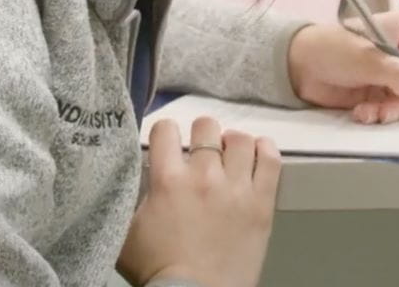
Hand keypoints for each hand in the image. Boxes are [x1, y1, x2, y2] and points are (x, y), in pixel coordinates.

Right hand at [117, 117, 279, 286]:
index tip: (168, 143)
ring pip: (240, 139)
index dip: (165, 133)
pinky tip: (256, 153)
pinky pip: (270, 159)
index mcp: (168, 180)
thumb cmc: (159, 271)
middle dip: (201, 134)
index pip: (166, 130)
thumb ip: (135, 198)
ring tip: (230, 154)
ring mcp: (236, 187)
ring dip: (232, 142)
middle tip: (201, 150)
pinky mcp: (262, 201)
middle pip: (206, 127)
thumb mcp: (128, 232)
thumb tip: (137, 176)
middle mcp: (204, 175)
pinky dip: (264, 149)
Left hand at [287, 12, 398, 123]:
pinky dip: (381, 115)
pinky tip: (362, 113)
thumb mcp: (368, 58)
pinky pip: (396, 110)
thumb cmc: (333, 48)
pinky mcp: (384, 94)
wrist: (300, 68)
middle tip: (387, 108)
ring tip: (369, 112)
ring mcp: (396, 75)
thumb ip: (398, 75)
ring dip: (392, 110)